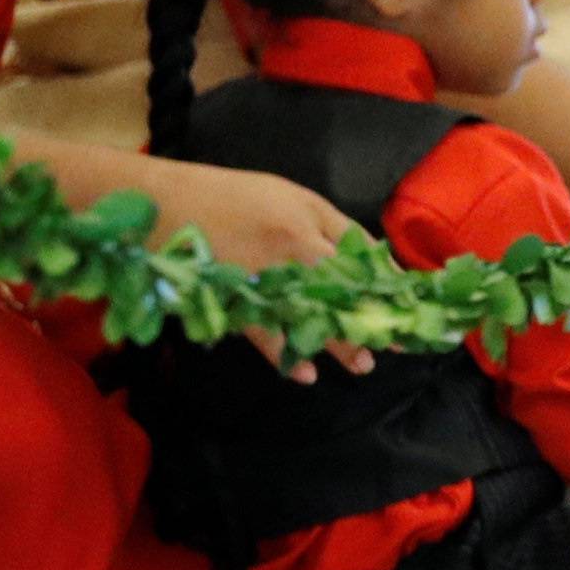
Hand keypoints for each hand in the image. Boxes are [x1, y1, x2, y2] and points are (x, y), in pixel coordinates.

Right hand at [144, 160, 375, 383]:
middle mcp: (290, 251)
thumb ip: (331, 226)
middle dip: (373, 316)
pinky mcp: (232, 301)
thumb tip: (370, 259)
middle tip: (398, 344)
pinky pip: (264, 335)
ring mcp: (262, 279)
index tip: (410, 304)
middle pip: (343, 290)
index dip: (387, 281)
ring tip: (363, 365)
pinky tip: (304, 372)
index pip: (361, 254)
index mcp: (308, 222)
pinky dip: (285, 354)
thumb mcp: (290, 196)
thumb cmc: (231, 196)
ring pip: (311, 316)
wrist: (159, 205)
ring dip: (338, 342)